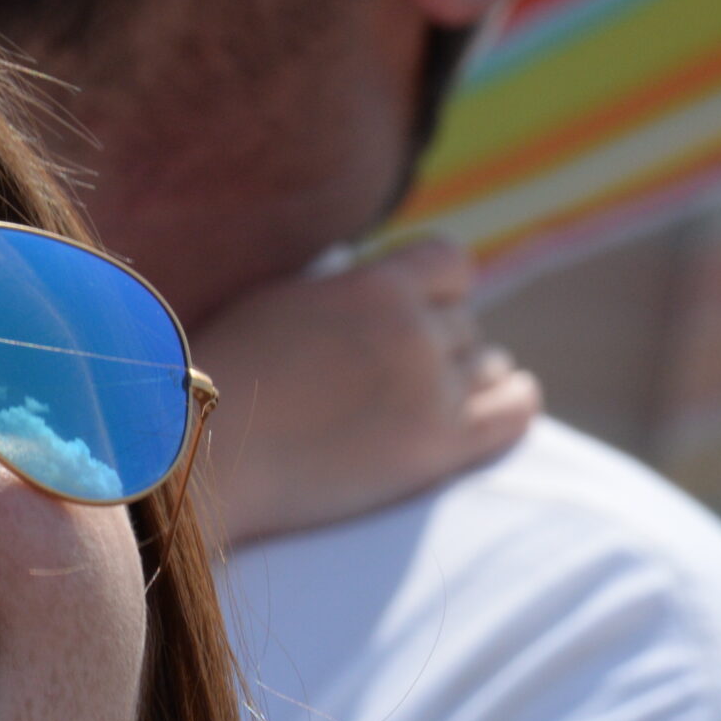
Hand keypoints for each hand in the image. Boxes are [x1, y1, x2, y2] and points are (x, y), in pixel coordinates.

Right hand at [195, 237, 539, 543]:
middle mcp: (414, 331)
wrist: (205, 456)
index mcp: (374, 286)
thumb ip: (341, 292)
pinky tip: (512, 400)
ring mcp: (432, 391)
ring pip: (487, 367)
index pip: (450, 264)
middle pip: (463, 324)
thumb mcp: (282, 300)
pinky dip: (516, 402)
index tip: (417, 309)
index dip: (435, 288)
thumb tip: (373, 290)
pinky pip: (512, 414)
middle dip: (439, 342)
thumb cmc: (221, 379)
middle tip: (402, 372)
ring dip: (468, 376)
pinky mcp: (437, 449)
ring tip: (440, 393)